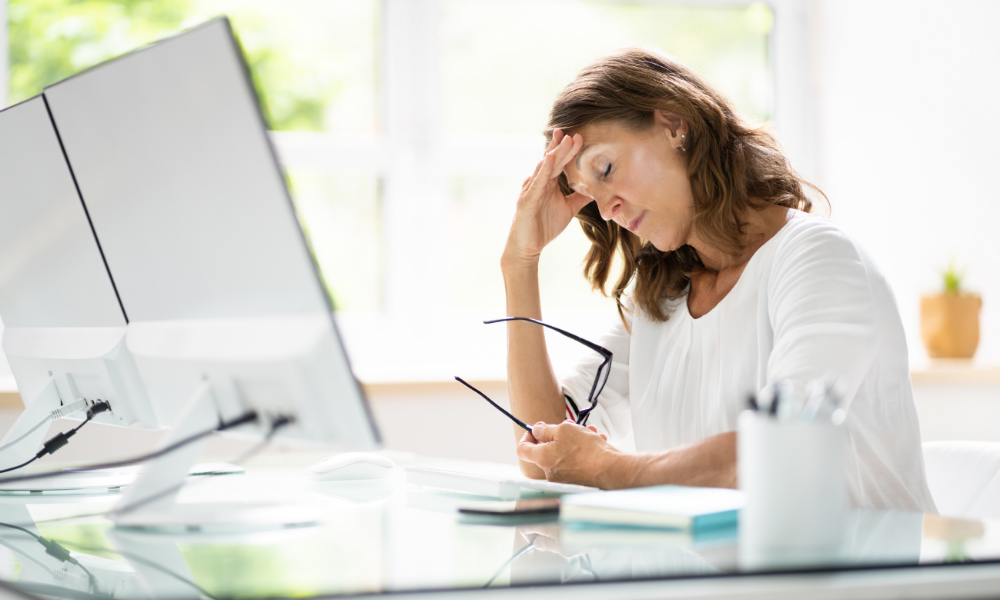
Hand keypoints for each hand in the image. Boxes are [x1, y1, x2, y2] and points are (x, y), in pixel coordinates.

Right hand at [502, 130, 591, 268]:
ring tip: (566, 140)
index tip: (579, 137)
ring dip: (556, 153)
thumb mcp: (568, 209)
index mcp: (547, 183)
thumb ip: (580, 198)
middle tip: (575, 134)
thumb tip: (597, 190)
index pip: (559, 163)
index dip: (568, 150)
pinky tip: (550, 159)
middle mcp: (538, 183)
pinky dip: (544, 170)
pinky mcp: (526, 200)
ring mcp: (531, 190)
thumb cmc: (544, 227)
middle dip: (563, 147)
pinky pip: (537, 183)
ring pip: (545, 168)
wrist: (528, 247)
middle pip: (552, 161)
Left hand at [516, 420, 626, 488]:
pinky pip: (575, 460)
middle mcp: (550, 471)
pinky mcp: (576, 478)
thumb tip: (537, 430)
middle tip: (568, 426)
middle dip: (557, 434)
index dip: (527, 436)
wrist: (610, 469)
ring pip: (563, 452)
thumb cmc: (587, 451)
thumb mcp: (563, 430)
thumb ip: (546, 429)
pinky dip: (583, 449)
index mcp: (542, 459)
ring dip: (574, 439)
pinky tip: (595, 441)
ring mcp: (563, 477)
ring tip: (588, 432)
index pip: (522, 449)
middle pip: (545, 449)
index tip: (536, 429)